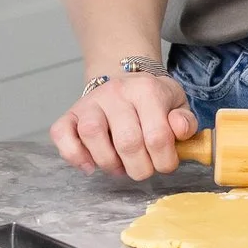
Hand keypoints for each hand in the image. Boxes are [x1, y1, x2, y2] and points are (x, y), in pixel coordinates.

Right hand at [51, 72, 198, 179]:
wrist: (125, 79)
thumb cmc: (153, 100)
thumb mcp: (178, 104)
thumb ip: (185, 121)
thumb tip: (179, 130)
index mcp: (146, 89)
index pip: (157, 136)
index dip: (165, 161)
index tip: (165, 163)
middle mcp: (116, 92)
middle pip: (127, 141)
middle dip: (139, 168)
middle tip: (143, 168)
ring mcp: (90, 102)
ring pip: (92, 134)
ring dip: (109, 163)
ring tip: (119, 166)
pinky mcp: (69, 113)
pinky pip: (61, 134)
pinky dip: (74, 155)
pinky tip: (90, 165)